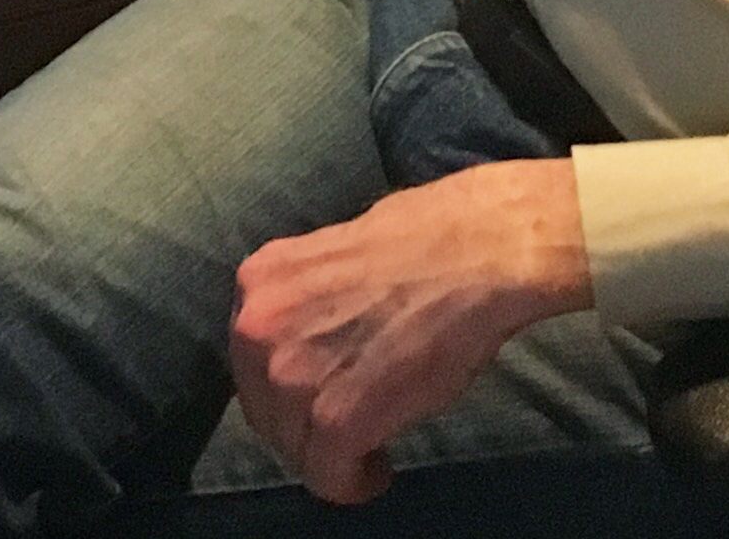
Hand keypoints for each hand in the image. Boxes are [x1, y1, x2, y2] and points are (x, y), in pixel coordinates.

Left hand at [228, 161, 593, 504]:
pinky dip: (353, 485)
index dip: (289, 388)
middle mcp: (257, 325)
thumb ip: (302, 302)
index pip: (252, 362)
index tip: (324, 396)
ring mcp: (291, 374)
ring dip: (330, 456)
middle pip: (265, 409)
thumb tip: (304, 343)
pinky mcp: (335, 417)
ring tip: (370, 450)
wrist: (477, 252)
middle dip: (304, 426)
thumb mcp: (329, 258)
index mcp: (259, 280)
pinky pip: (327, 476)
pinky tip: (378, 471)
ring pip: (294, 447)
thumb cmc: (422, 244)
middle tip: (350, 429)